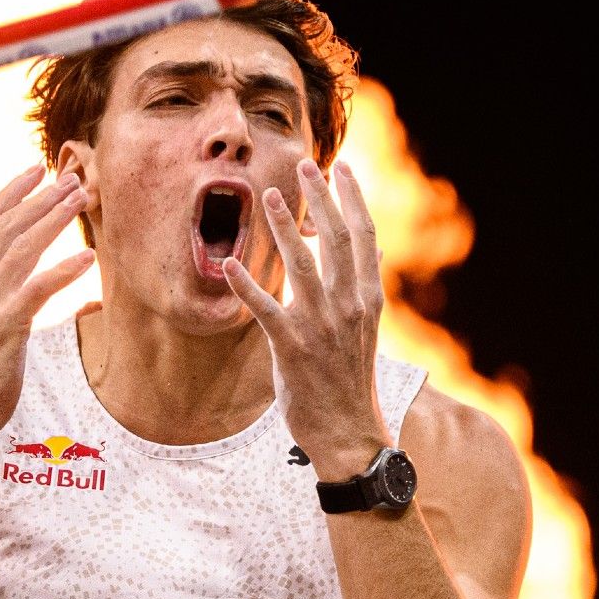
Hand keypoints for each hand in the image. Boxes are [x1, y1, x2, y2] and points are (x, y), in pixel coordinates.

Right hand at [0, 166, 94, 452]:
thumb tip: (32, 279)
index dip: (11, 191)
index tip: (37, 168)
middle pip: (7, 225)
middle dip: (41, 197)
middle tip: (73, 177)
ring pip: (22, 248)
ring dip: (54, 220)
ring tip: (82, 200)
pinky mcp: (3, 327)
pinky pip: (37, 289)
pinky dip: (63, 270)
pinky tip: (89, 257)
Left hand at [223, 158, 388, 477]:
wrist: (348, 432)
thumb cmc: (350, 380)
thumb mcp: (364, 330)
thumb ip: (362, 289)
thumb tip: (370, 255)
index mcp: (368, 299)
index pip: (366, 237)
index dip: (354, 199)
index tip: (343, 169)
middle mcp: (350, 306)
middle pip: (337, 240)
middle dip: (320, 199)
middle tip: (303, 165)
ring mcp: (322, 326)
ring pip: (303, 266)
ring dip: (284, 230)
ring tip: (268, 198)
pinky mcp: (293, 347)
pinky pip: (266, 309)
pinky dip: (246, 286)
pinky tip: (227, 265)